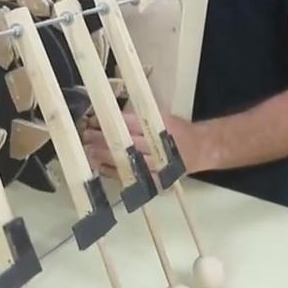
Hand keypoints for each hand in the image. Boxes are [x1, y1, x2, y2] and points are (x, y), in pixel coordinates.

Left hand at [81, 108, 206, 177]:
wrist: (200, 149)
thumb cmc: (176, 129)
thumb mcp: (161, 115)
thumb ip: (140, 114)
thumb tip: (110, 108)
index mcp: (159, 126)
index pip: (130, 123)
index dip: (110, 123)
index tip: (93, 120)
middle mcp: (158, 146)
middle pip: (126, 143)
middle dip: (104, 140)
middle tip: (86, 136)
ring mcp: (157, 165)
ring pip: (128, 161)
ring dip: (106, 157)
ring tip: (89, 152)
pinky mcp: (156, 179)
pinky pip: (132, 178)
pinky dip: (115, 173)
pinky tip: (100, 167)